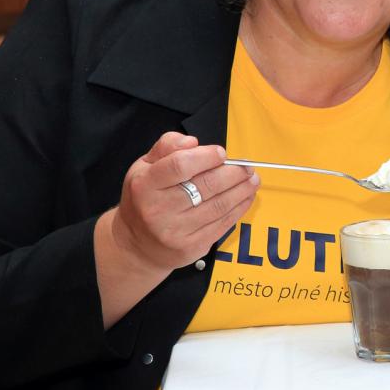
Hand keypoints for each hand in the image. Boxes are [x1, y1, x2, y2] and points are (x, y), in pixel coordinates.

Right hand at [107, 132, 258, 273]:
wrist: (137, 245)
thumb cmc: (145, 199)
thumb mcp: (145, 167)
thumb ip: (167, 146)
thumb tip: (193, 142)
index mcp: (145, 185)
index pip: (180, 165)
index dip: (206, 157)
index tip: (221, 153)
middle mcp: (158, 209)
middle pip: (206, 185)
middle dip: (233, 173)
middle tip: (246, 166)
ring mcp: (175, 231)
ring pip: (219, 205)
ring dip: (242, 190)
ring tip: (253, 179)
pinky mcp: (191, 246)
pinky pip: (222, 224)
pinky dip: (239, 208)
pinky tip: (246, 197)